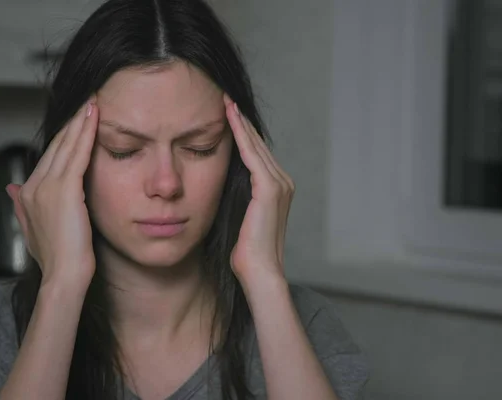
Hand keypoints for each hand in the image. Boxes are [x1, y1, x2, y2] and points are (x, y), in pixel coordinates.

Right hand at [6, 99, 98, 290]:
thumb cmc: (56, 258)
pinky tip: (94, 116)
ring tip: (93, 102)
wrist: (63, 275)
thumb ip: (21, 206)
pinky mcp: (66, 189)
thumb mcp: (33, 229)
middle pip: (57, 146)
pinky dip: (86, 133)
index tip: (77, 120)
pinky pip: (78, 154)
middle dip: (73, 122)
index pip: (50, 157)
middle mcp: (34, 185)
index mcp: (28, 192)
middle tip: (88, 101)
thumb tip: (10, 187)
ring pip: (67, 145)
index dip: (64, 137)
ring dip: (80, 121)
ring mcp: (48, 186)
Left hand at [224, 94, 294, 284]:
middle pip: (257, 145)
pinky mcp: (270, 189)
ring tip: (226, 102)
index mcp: (276, 189)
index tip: (226, 115)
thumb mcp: (240, 218)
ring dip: (240, 122)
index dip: (242, 133)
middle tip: (226, 99)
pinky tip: (230, 119)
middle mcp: (282, 182)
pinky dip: (241, 136)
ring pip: (255, 145)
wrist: (259, 271)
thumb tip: (220, 187)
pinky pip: (252, 155)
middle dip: (241, 121)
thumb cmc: (247, 252)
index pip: (256, 154)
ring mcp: (278, 184)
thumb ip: (237, 198)